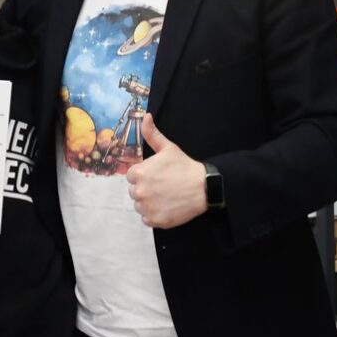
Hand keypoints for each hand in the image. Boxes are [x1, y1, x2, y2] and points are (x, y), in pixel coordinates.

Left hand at [126, 113, 207, 228]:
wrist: (204, 187)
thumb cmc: (185, 166)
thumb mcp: (168, 147)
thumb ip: (152, 133)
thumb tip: (145, 116)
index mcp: (139, 173)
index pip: (132, 177)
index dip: (144, 175)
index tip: (157, 175)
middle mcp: (140, 192)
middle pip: (135, 191)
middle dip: (146, 189)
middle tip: (163, 185)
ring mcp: (147, 208)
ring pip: (140, 206)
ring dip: (149, 202)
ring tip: (165, 196)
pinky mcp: (155, 221)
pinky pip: (147, 218)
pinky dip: (154, 214)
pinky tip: (166, 206)